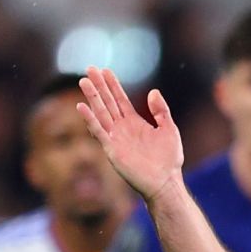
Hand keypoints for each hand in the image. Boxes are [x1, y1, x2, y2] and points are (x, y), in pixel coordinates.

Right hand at [76, 67, 183, 202]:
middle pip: (108, 102)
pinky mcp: (112, 150)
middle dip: (99, 86)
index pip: (120, 99)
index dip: (113, 85)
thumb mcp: (169, 129)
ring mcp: (115, 138)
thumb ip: (161, 111)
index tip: (105, 70)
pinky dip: (90, 120)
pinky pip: (98, 132)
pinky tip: (81, 106)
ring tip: (84, 81)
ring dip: (92, 97)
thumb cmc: (169, 159)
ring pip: (101, 113)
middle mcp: (122, 128)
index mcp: (134, 122)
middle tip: (89, 68)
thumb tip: (154, 91)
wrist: (165, 182)